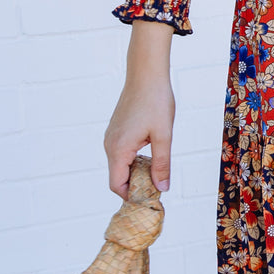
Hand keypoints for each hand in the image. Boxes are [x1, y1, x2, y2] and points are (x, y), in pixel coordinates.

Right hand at [104, 21, 174, 196]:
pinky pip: (121, 154)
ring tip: (157, 171)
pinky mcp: (116, 131)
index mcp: (118, 149)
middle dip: (136, 186)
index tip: (150, 199)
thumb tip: (162, 189)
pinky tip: (151, 155)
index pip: (117, 186)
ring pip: (120, 166)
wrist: (146, 74)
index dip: (132, 197)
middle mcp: (110, 145)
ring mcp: (111, 137)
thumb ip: (162, 164)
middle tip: (158, 187)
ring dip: (136, 173)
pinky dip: (134, 161)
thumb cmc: (156, 102)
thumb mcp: (164, 136)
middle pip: (118, 178)